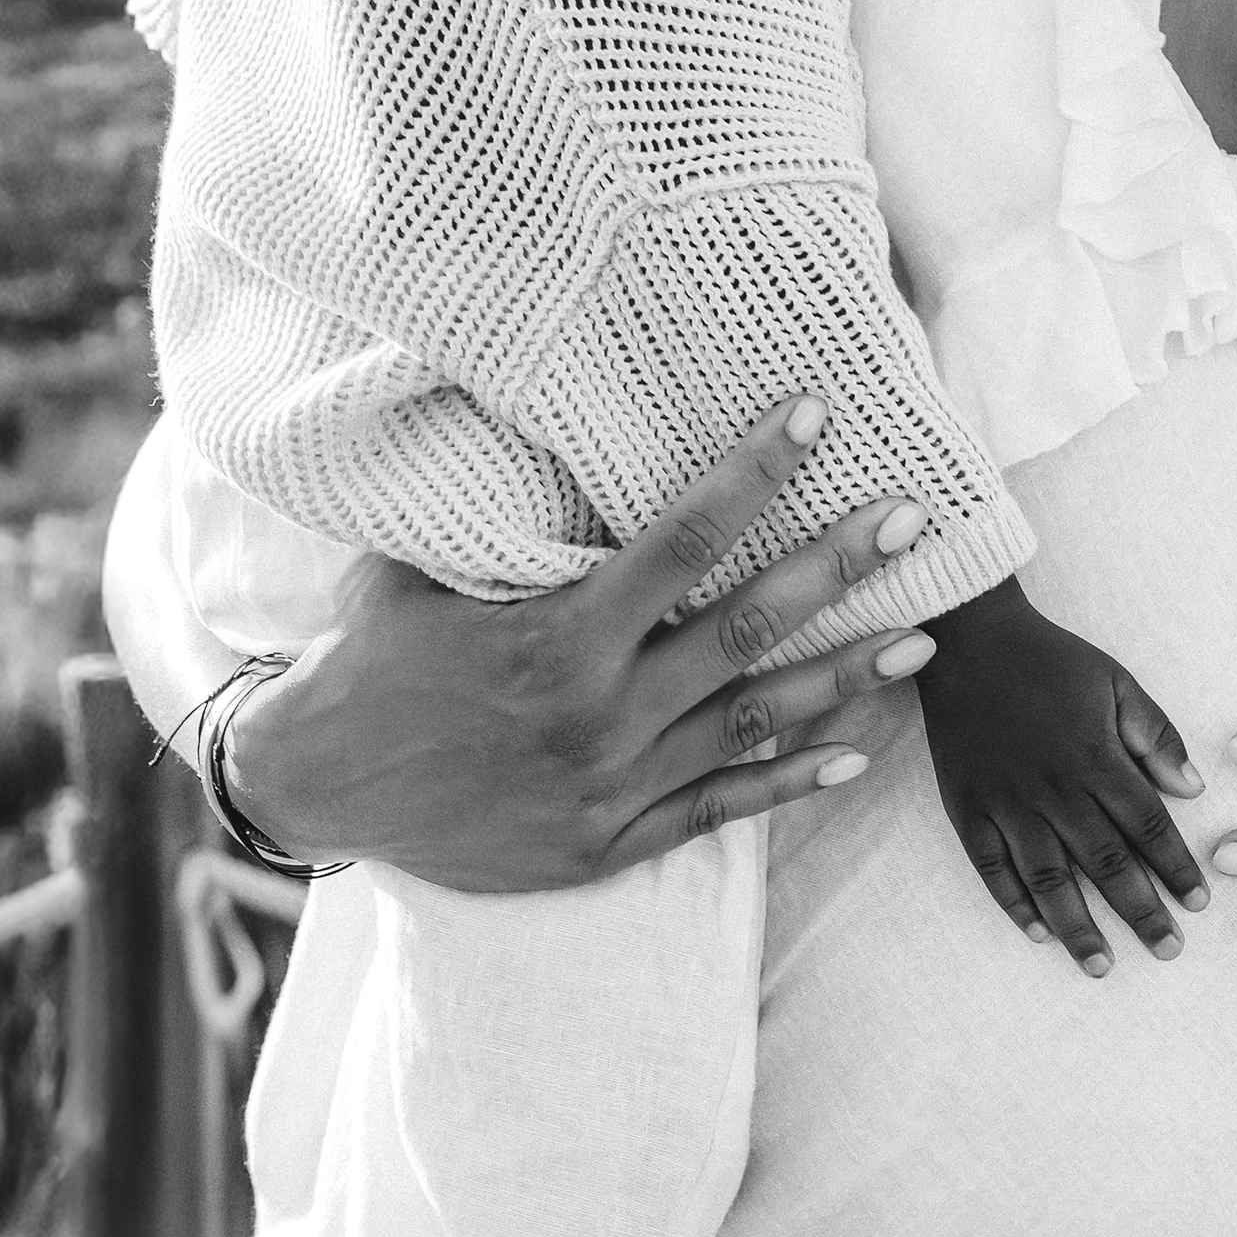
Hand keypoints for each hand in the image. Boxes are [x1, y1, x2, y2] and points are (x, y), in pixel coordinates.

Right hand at [221, 396, 940, 893]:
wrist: (313, 787)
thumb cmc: (370, 653)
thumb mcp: (421, 564)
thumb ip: (497, 505)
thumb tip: (526, 393)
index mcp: (556, 635)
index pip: (682, 538)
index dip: (754, 472)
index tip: (814, 413)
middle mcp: (596, 713)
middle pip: (745, 627)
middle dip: (837, 567)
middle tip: (914, 520)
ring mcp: (608, 786)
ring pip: (751, 722)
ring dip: (842, 678)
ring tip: (923, 640)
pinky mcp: (607, 843)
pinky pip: (718, 810)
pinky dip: (790, 781)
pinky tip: (854, 753)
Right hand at [915, 578, 1208, 976]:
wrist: (969, 640)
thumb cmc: (1050, 660)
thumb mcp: (1115, 681)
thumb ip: (1155, 735)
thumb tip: (1194, 789)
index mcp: (1095, 758)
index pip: (1147, 824)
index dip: (1176, 866)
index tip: (1199, 904)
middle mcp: (1053, 789)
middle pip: (1105, 862)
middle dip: (1140, 911)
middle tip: (1169, 951)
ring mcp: (1006, 803)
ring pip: (1048, 878)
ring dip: (1078, 926)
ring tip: (1102, 966)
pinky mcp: (967, 808)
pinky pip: (991, 868)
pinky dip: (1014, 904)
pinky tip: (1037, 933)